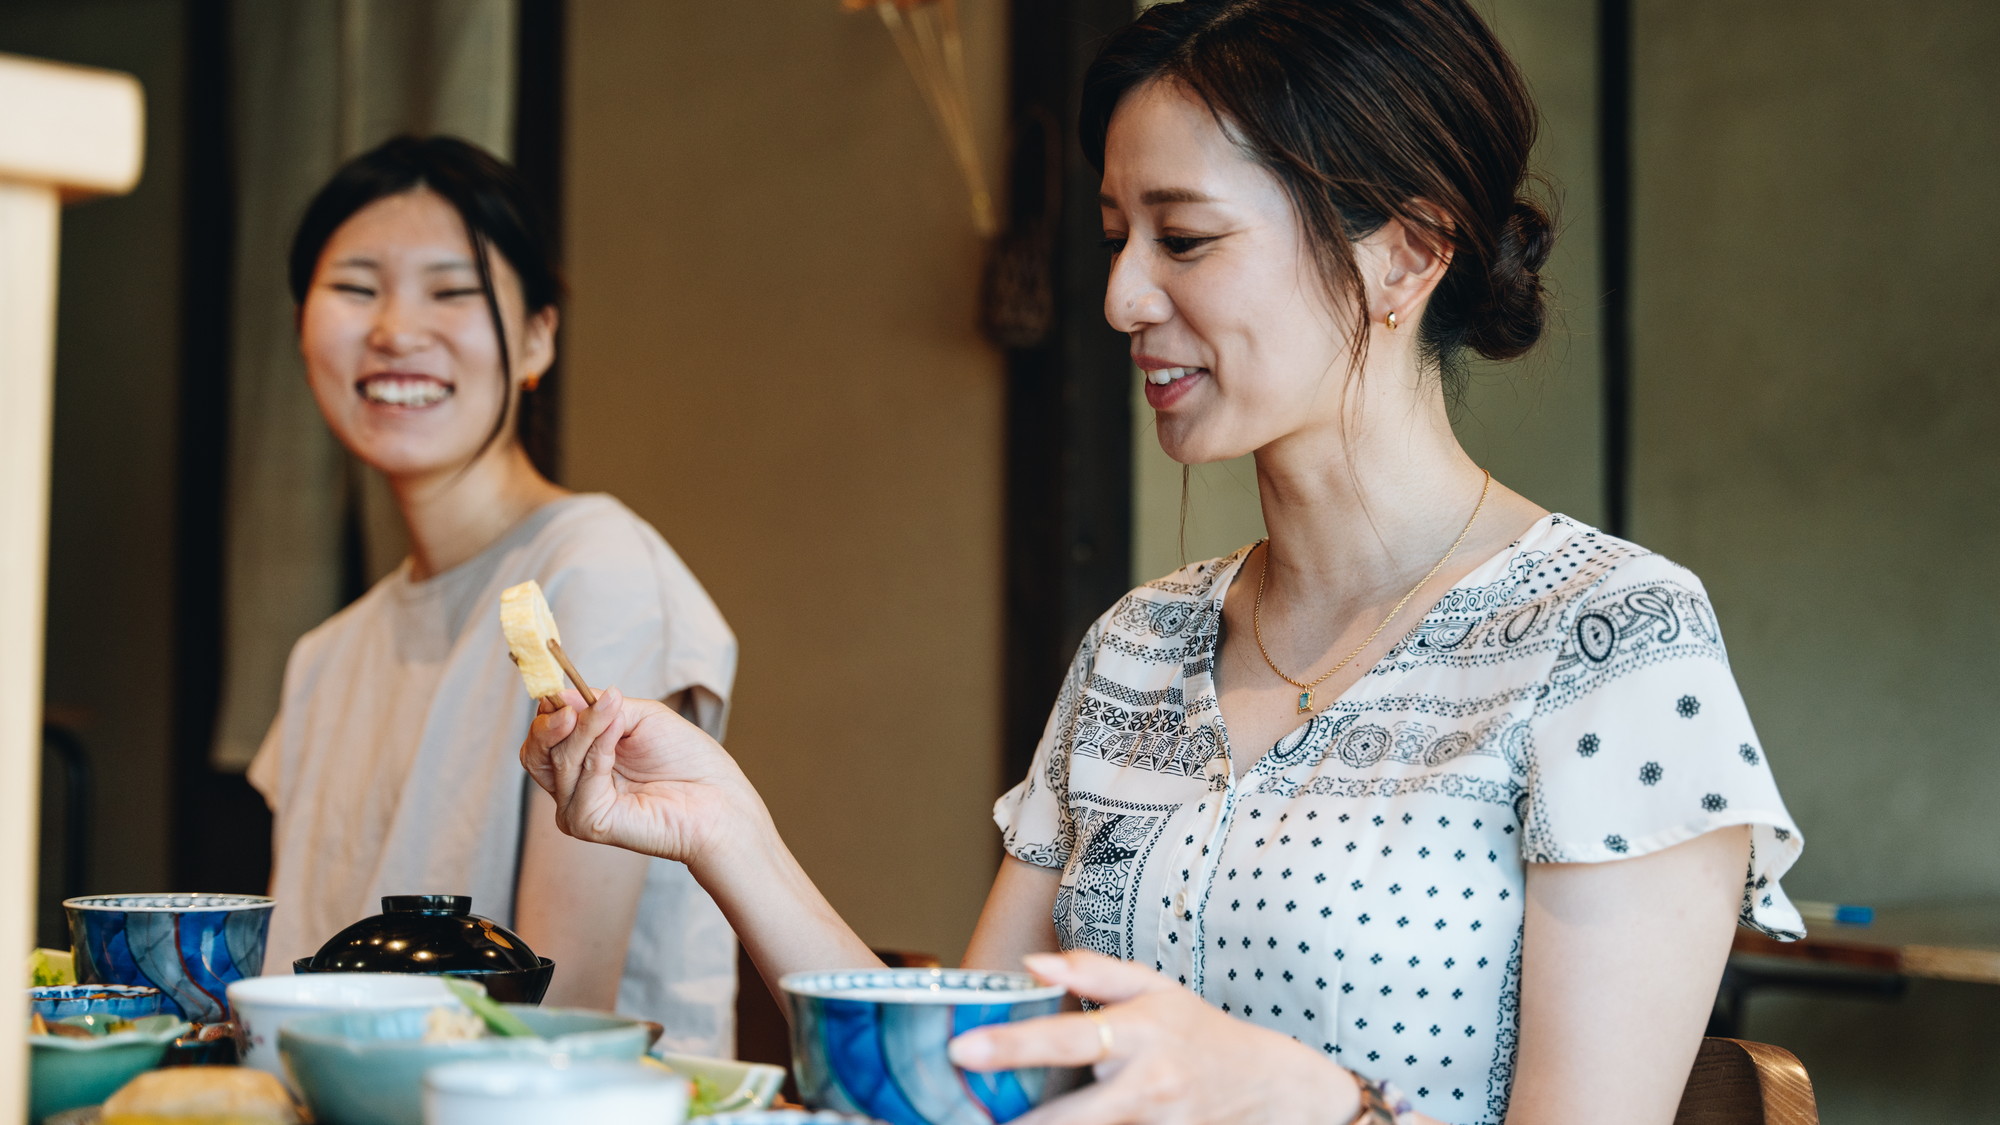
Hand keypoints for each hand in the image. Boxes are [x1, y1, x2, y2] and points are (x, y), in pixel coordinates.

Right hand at [520, 687, 765, 867]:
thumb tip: (560, 695)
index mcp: (582, 761)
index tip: (559, 686)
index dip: (547, 711)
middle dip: (551, 722)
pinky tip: (619, 737)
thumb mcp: (639, 716)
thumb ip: (598, 707)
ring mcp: (578, 807)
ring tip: (616, 715)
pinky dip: (598, 753)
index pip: (543, 737)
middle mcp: (574, 787)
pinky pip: (579, 782)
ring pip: (558, 761)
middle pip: (535, 752)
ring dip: (586, 730)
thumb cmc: (685, 758)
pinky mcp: (589, 823)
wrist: (717, 795)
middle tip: (573, 705)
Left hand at [947, 950, 1361, 1124]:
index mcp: (1142, 1031)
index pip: (1068, 1038)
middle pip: (1071, 1115)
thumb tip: (1033, 964)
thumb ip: (1094, 972)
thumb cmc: (1201, 1032)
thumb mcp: (1156, 988)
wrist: (1271, 1089)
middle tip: (961, 1118)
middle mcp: (1149, 1085)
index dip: (1014, 1046)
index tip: (962, 1049)